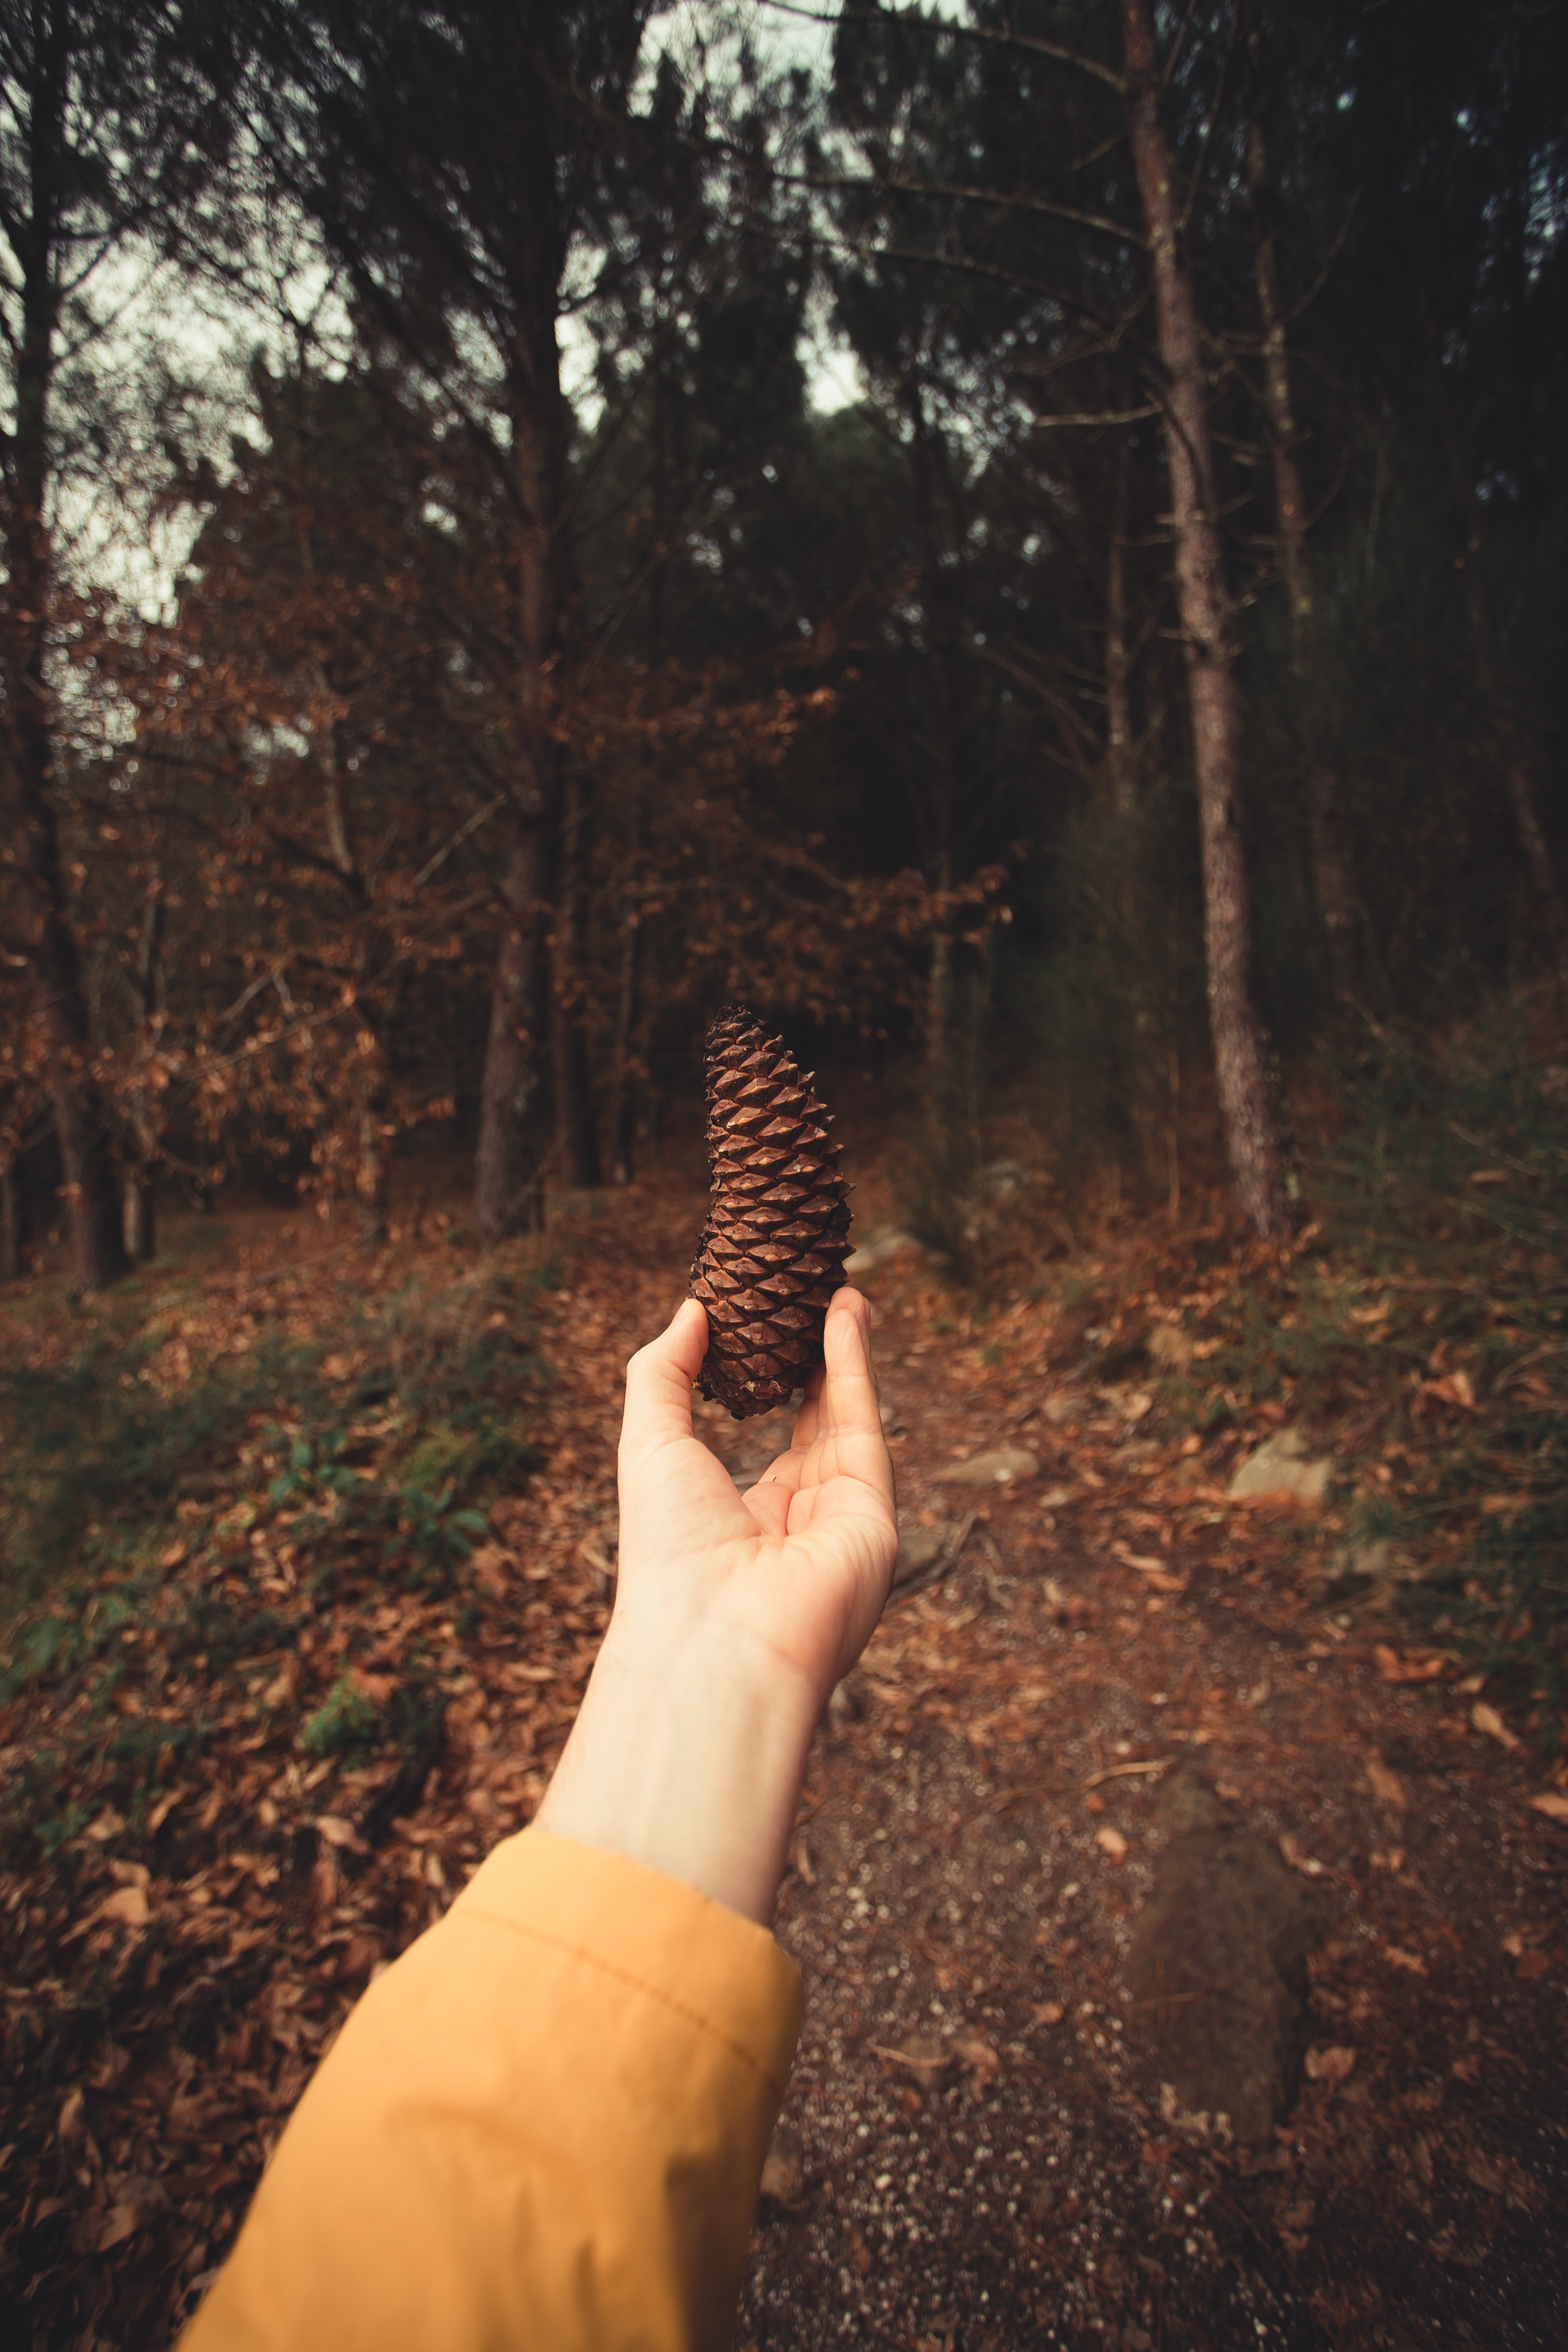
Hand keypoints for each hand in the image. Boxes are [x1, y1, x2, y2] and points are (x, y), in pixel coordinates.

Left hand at [535, 1288, 897, 1923]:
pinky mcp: (872, 1517)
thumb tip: (691, 1310)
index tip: (769, 1332)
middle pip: (817, 1432)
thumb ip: (663, 1372)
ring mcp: (839, 1523)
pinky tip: (845, 1317)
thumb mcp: (647, 1445)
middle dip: (819, 1368)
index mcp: (741, 1526)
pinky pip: (864, 1426)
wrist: (713, 1636)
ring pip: (847, 1422)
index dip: (772, 1389)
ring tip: (840, 1293)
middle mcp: (797, 1528)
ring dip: (845, 1356)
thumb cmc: (667, 1553)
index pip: (768, 1451)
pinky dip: (856, 1368)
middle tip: (815, 1304)